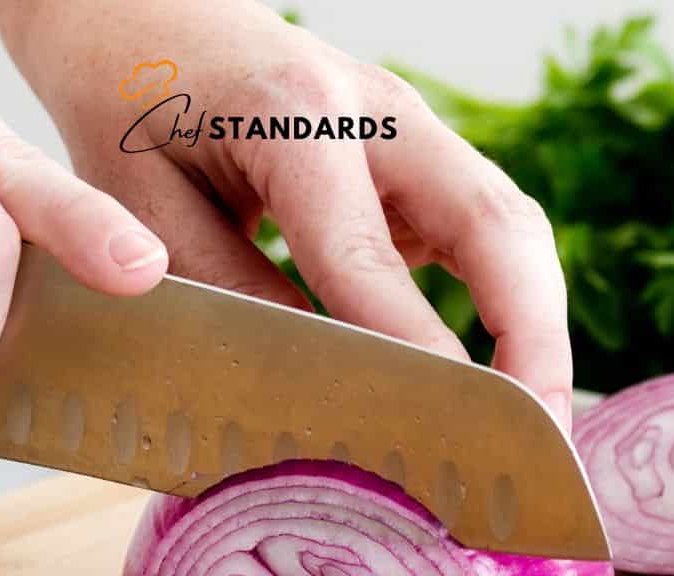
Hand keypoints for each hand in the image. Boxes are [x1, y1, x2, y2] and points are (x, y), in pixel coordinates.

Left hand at [0, 0, 572, 425]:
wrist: (149, 26)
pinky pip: (489, 236)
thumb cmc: (134, 115)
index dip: (414, 347)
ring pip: (511, 228)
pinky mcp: (422, 161)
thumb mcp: (146, 208)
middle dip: (533, 336)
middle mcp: (379, 111)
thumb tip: (307, 393)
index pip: (366, 252)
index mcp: (296, 119)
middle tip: (540, 438)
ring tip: (532, 430)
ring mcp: (414, 130)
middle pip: (495, 223)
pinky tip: (493, 386)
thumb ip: (226, 294)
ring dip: (537, 327)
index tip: (448, 429)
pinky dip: (510, 308)